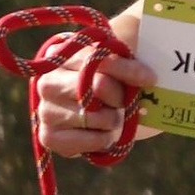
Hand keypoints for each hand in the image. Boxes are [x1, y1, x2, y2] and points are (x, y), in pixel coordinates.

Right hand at [34, 6, 155, 160]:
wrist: (124, 107)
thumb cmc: (124, 76)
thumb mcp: (130, 56)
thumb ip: (132, 51)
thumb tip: (145, 76)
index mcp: (62, 55)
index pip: (96, 60)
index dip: (127, 71)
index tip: (149, 78)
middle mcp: (47, 81)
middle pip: (91, 89)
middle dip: (117, 98)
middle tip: (122, 100)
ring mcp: (45, 109)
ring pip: (88, 116)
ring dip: (109, 120)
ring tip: (111, 117)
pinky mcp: (49, 136)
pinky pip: (73, 143)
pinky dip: (97, 141)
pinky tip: (104, 135)